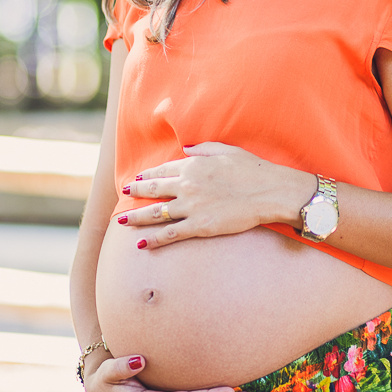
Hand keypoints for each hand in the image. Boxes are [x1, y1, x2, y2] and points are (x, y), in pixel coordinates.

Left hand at [119, 142, 312, 249]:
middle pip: (153, 189)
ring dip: (136, 217)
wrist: (269, 192)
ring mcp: (191, 206)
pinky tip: (141, 244)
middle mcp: (187, 184)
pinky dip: (154, 240)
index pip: (163, 169)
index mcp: (193, 165)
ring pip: (155, 213)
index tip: (138, 176)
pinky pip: (170, 234)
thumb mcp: (227, 150)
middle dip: (135, 190)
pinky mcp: (199, 226)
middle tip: (124, 192)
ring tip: (122, 220)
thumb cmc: (253, 169)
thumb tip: (187, 148)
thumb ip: (203, 149)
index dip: (148, 174)